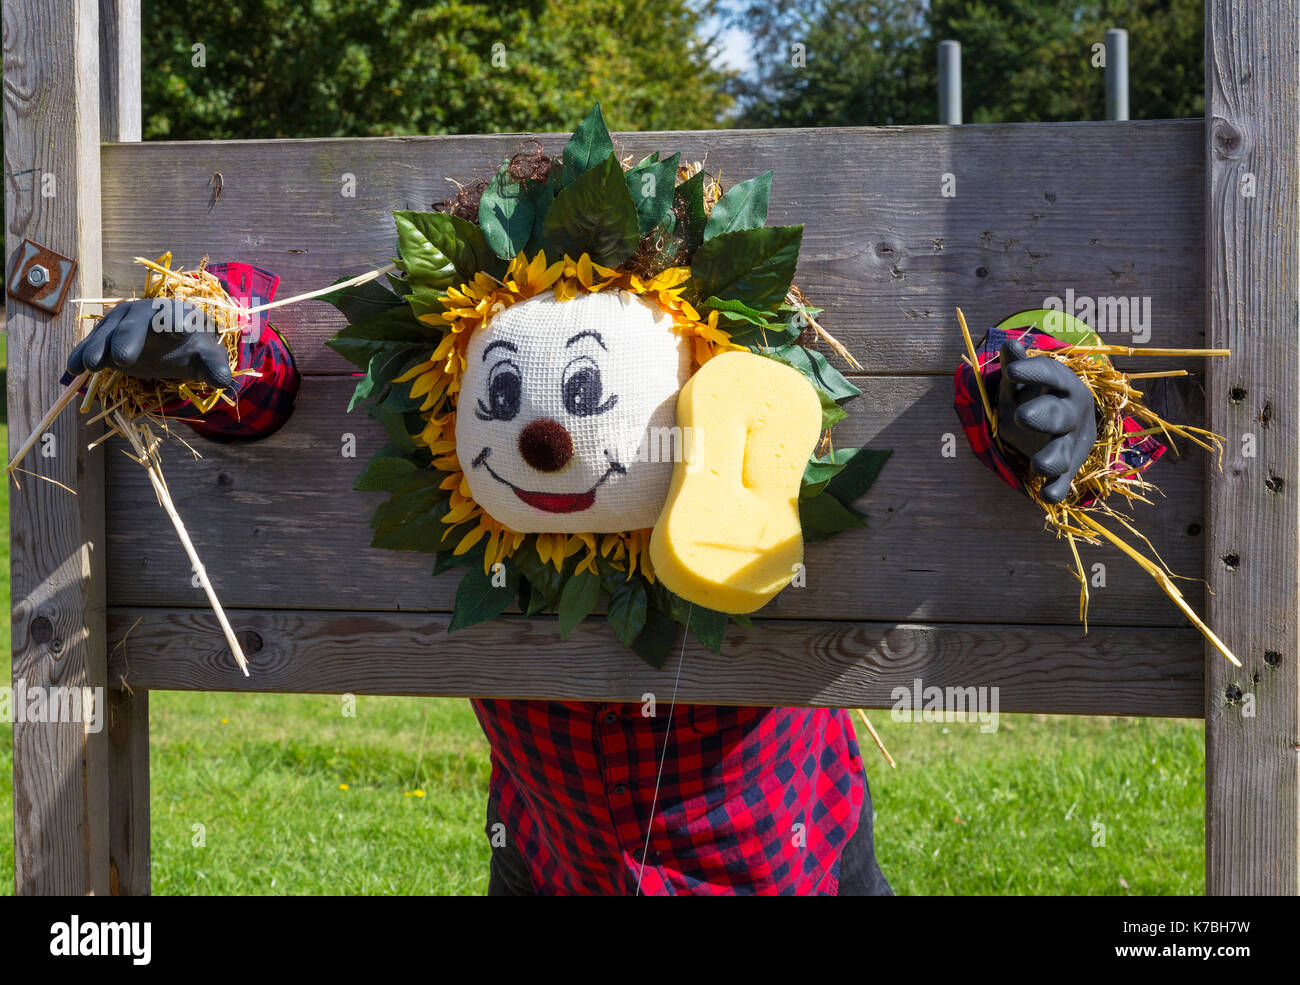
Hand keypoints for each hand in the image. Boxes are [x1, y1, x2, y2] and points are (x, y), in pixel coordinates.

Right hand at [67, 297, 235, 390]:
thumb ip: (214, 367)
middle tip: (122, 358)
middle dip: (128, 338)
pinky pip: (91, 344)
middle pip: (136, 324)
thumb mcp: (206, 359)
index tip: (178, 329)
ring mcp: (122, 321)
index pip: (176, 317)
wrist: (173, 342)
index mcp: (176, 314)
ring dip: (98, 347)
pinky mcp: (105, 335)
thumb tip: (224, 381)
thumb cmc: (192, 347)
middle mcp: (146, 312)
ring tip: (91, 365)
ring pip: (108, 332)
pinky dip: (81, 354)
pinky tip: (73, 370)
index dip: (175, 322)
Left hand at [996, 339, 1096, 503]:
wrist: (1060, 420)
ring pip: (1064, 451)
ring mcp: (1069, 441)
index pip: (1050, 375)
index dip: (1032, 371)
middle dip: (1043, 416)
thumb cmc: (1035, 395)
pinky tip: (1048, 497)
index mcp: (1062, 385)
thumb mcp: (1023, 381)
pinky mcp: (1066, 466)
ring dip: (1052, 459)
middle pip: (1059, 415)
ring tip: (1038, 466)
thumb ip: (1017, 367)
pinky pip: (1063, 479)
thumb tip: (1010, 344)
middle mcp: (1071, 413)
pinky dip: (1057, 489)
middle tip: (1022, 416)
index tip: (1011, 370)